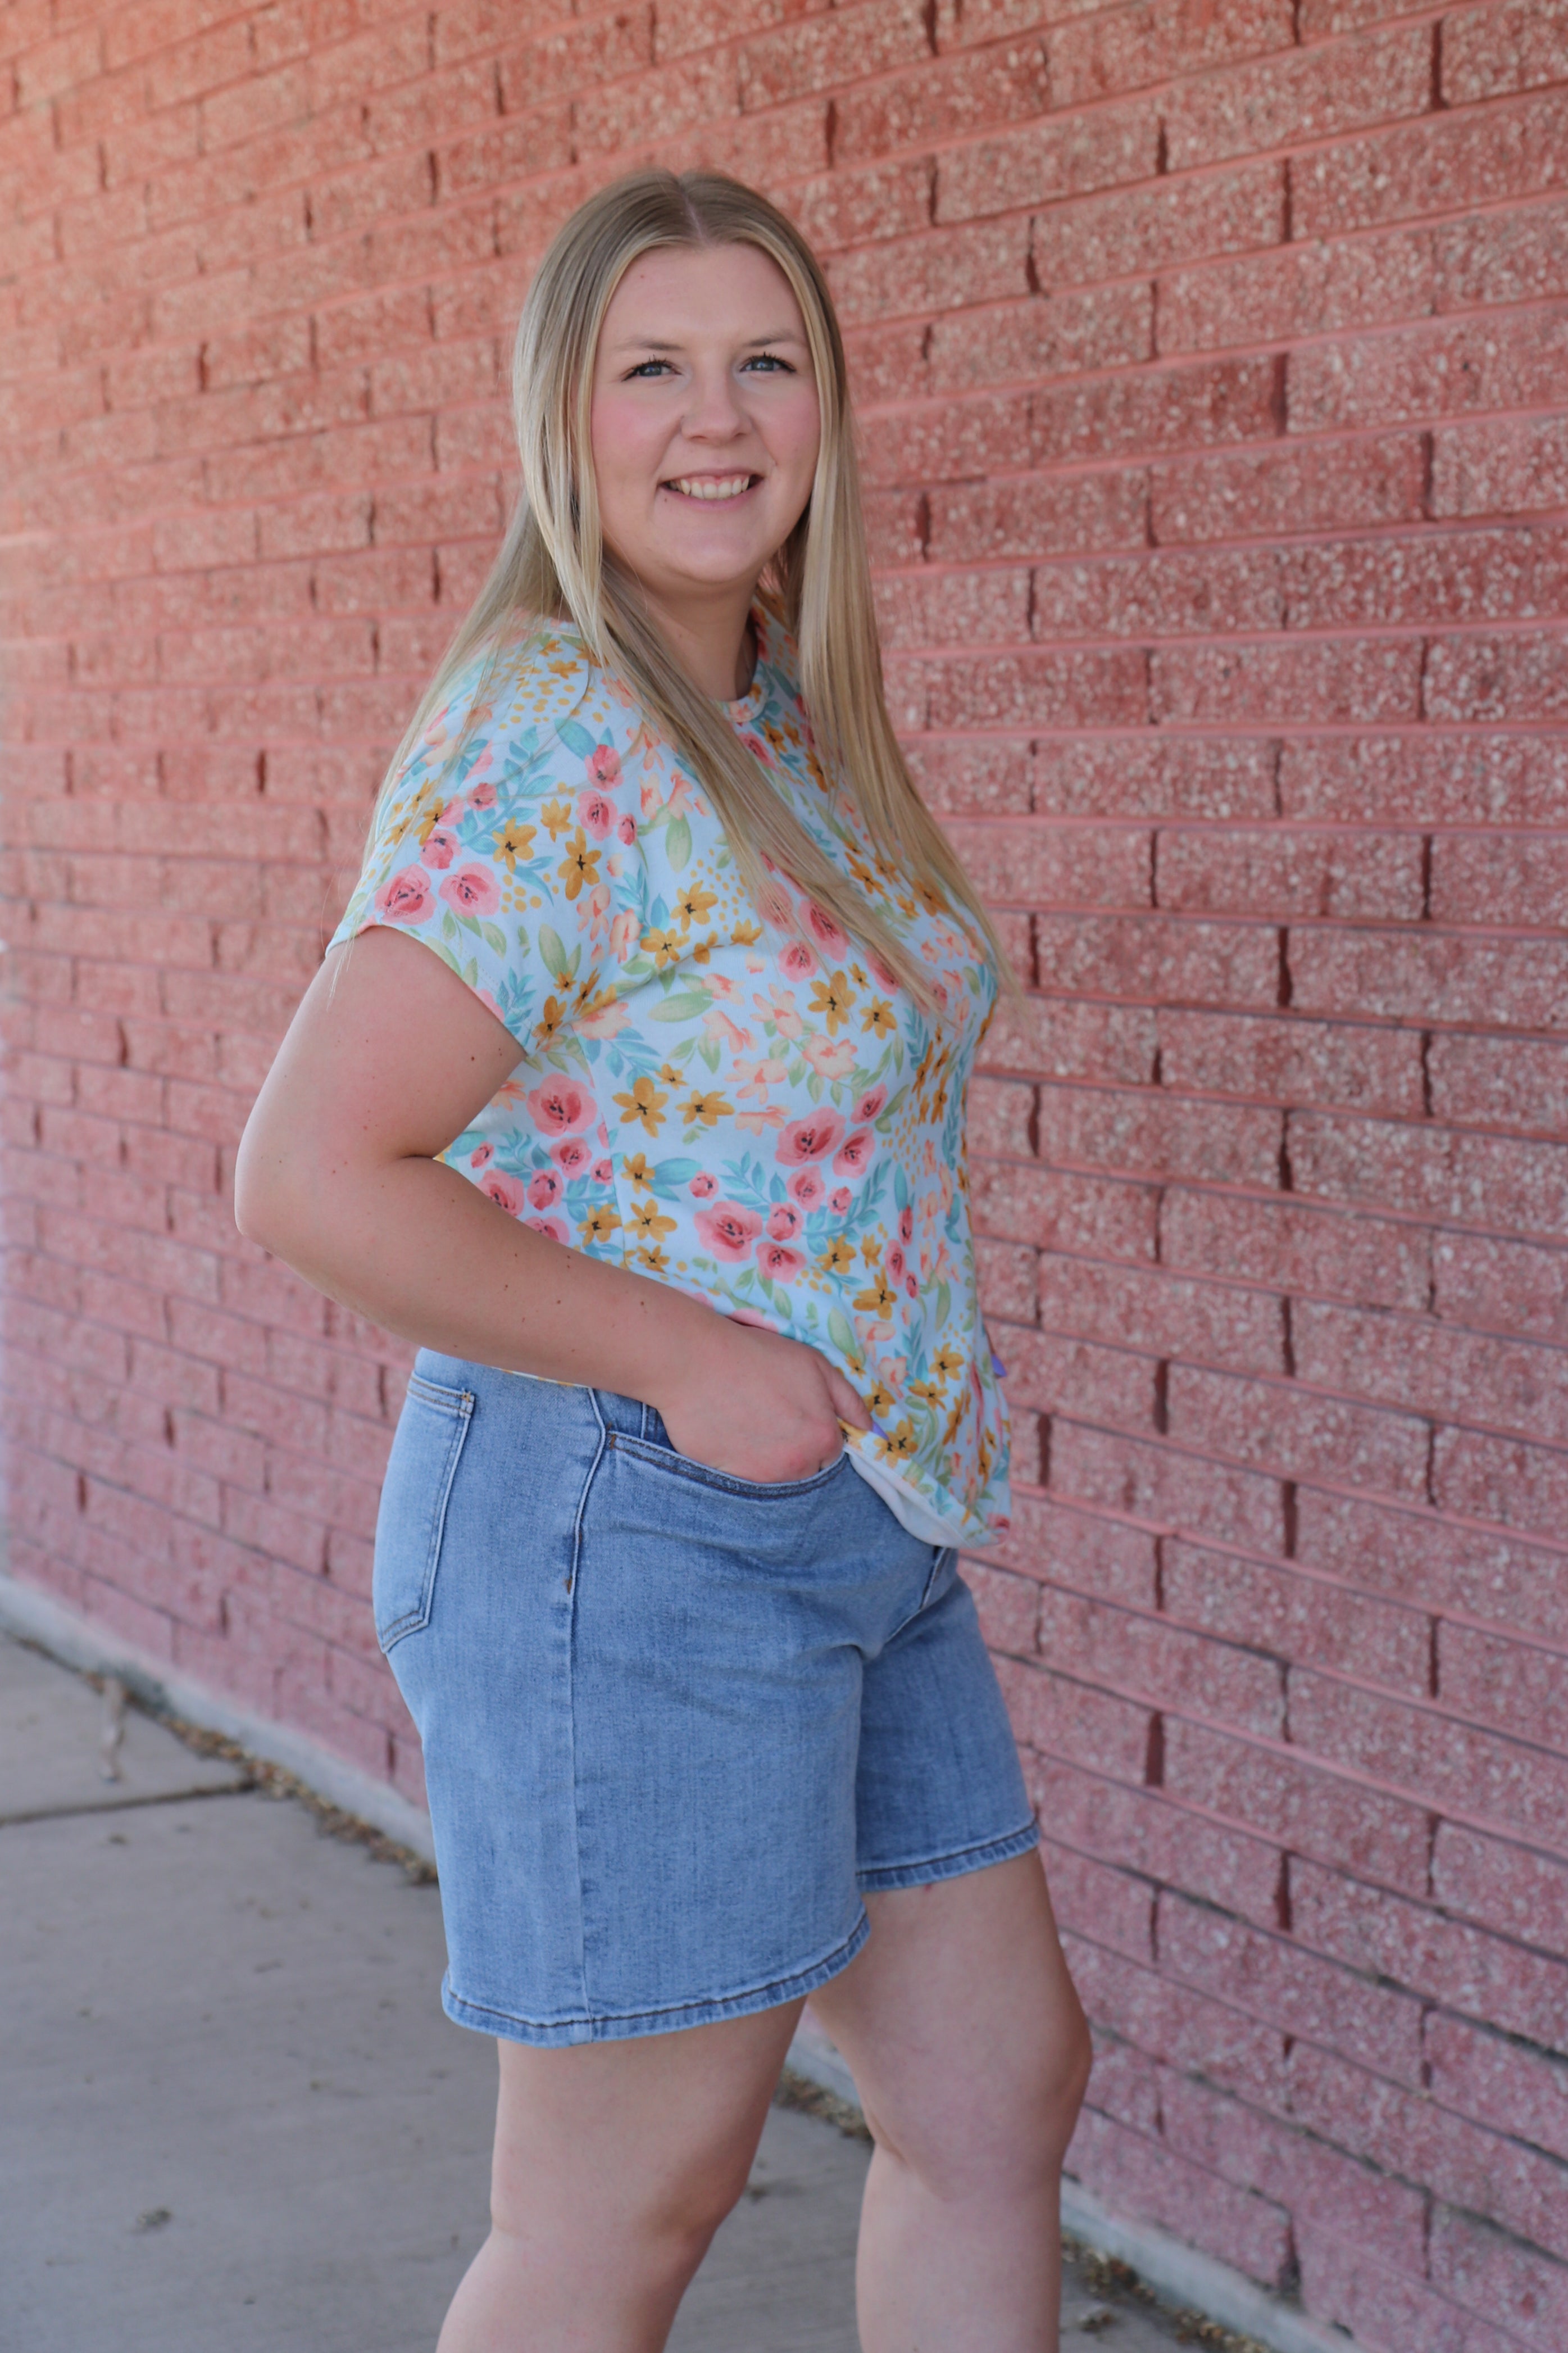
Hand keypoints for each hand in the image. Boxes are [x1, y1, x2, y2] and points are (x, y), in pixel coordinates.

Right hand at [650, 1316, 871, 1485]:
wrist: (696, 1361)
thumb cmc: (756, 1356)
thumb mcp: (814, 1364)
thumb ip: (848, 1400)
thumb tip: (870, 1430)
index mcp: (824, 1438)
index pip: (831, 1452)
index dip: (813, 1431)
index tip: (791, 1412)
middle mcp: (799, 1465)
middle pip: (806, 1470)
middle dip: (794, 1449)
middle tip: (767, 1417)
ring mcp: (763, 1478)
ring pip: (776, 1480)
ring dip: (768, 1461)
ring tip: (747, 1425)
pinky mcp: (731, 1482)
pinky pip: (744, 1483)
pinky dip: (740, 1465)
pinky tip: (729, 1436)